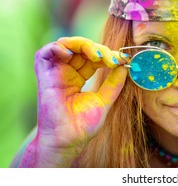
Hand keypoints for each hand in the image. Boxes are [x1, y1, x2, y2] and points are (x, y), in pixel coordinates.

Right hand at [33, 37, 126, 163]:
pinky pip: (44, 53)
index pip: (93, 57)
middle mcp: (67, 72)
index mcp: (79, 77)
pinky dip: (57, 47)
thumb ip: (114, 83)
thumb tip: (125, 66)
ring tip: (97, 55)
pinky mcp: (44, 75)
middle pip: (81, 48)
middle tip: (112, 58)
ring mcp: (56, 73)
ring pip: (66, 45)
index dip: (108, 54)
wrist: (68, 141)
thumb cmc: (83, 125)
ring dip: (83, 44)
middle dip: (99, 48)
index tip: (123, 60)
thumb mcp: (104, 100)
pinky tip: (71, 53)